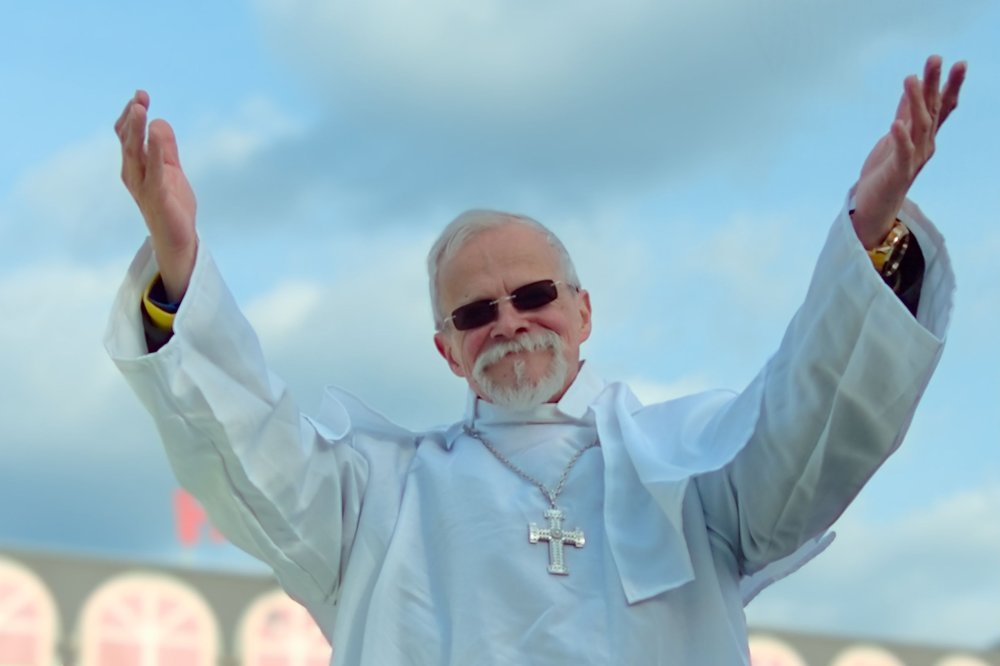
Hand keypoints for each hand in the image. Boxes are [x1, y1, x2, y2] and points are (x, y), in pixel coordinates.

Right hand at [115, 91, 197, 301]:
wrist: (178, 239)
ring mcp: (142, 185)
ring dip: (136, 128)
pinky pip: (154, 170)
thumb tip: (160, 122)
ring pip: (134, 152)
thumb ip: (166, 148)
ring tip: (141, 108)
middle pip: (127, 140)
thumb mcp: (171, 170)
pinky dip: (155, 150)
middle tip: (140, 96)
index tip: (141, 95)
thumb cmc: (172, 204)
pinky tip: (157, 133)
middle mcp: (133, 174)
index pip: (126, 135)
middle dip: (132, 116)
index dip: (131, 114)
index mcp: (135, 166)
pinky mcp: (156, 196)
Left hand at [852, 56, 965, 248]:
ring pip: (918, 126)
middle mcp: (924, 146)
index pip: (941, 107)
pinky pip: (901, 153)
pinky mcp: (898, 172)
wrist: (875, 207)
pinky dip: (900, 138)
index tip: (958, 63)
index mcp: (925, 137)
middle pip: (933, 110)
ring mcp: (913, 159)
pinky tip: (896, 124)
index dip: (949, 86)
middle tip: (937, 59)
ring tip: (910, 79)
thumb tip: (912, 85)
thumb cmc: (885, 170)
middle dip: (935, 84)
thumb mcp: (895, 136)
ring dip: (915, 101)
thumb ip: (905, 113)